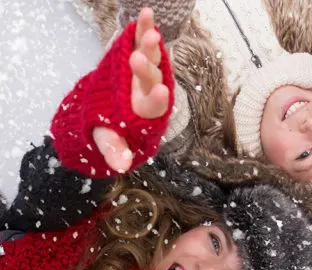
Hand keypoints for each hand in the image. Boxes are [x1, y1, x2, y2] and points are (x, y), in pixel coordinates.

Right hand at [93, 8, 169, 172]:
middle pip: (152, 80)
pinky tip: (146, 15)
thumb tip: (121, 167)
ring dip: (150, 44)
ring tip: (149, 29)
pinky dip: (143, 28)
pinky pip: (142, 41)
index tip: (159, 92)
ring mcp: (145, 72)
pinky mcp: (138, 56)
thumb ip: (115, 149)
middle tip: (139, 59)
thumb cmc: (112, 126)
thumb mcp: (108, 139)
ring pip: (152, 58)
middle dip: (147, 70)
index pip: (154, 108)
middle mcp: (149, 91)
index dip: (157, 100)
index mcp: (145, 113)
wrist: (108, 108)